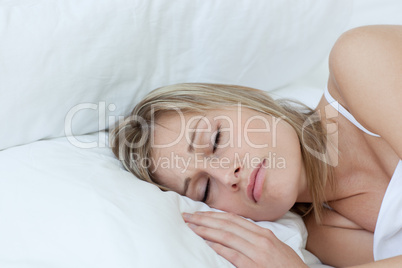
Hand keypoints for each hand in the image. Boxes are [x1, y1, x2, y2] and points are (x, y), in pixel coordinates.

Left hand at [182, 211, 307, 267]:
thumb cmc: (289, 267)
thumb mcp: (275, 248)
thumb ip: (257, 239)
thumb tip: (237, 234)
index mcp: (263, 233)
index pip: (233, 219)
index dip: (214, 215)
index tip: (199, 213)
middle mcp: (259, 239)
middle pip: (226, 224)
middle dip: (204, 219)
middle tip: (186, 217)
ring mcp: (257, 252)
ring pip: (226, 236)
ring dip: (205, 230)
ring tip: (190, 227)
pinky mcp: (254, 266)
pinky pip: (231, 254)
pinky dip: (216, 247)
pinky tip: (205, 243)